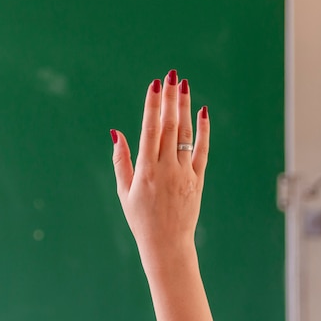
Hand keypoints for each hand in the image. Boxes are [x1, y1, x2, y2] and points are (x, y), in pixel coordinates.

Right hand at [111, 69, 208, 261]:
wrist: (167, 245)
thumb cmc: (140, 219)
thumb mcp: (124, 191)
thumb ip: (121, 160)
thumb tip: (117, 132)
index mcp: (146, 171)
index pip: (150, 130)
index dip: (153, 106)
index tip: (155, 85)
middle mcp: (167, 169)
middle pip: (170, 127)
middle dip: (171, 99)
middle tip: (172, 75)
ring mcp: (185, 173)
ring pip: (186, 134)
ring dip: (185, 108)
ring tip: (184, 85)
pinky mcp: (198, 179)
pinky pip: (202, 150)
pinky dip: (203, 131)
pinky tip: (202, 112)